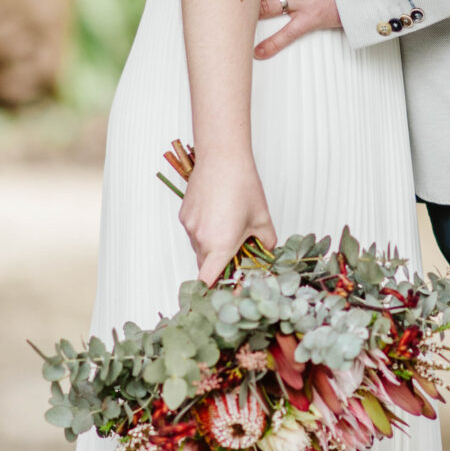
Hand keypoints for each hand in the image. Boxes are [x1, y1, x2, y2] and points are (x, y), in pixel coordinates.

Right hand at [179, 149, 276, 285]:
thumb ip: (265, 242)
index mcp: (220, 244)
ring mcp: (190, 227)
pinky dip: (205, 230)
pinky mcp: (184, 215)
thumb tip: (265, 252)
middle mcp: (201, 239)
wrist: (222, 157)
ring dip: (212, 246)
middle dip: (218, 264)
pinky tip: (218, 213)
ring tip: (228, 225)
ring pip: (199, 247)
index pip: (208, 280)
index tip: (220, 293)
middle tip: (236, 252)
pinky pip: (194, 231)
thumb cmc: (243, 186)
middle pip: (205, 265)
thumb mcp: (262, 218)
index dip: (212, 290)